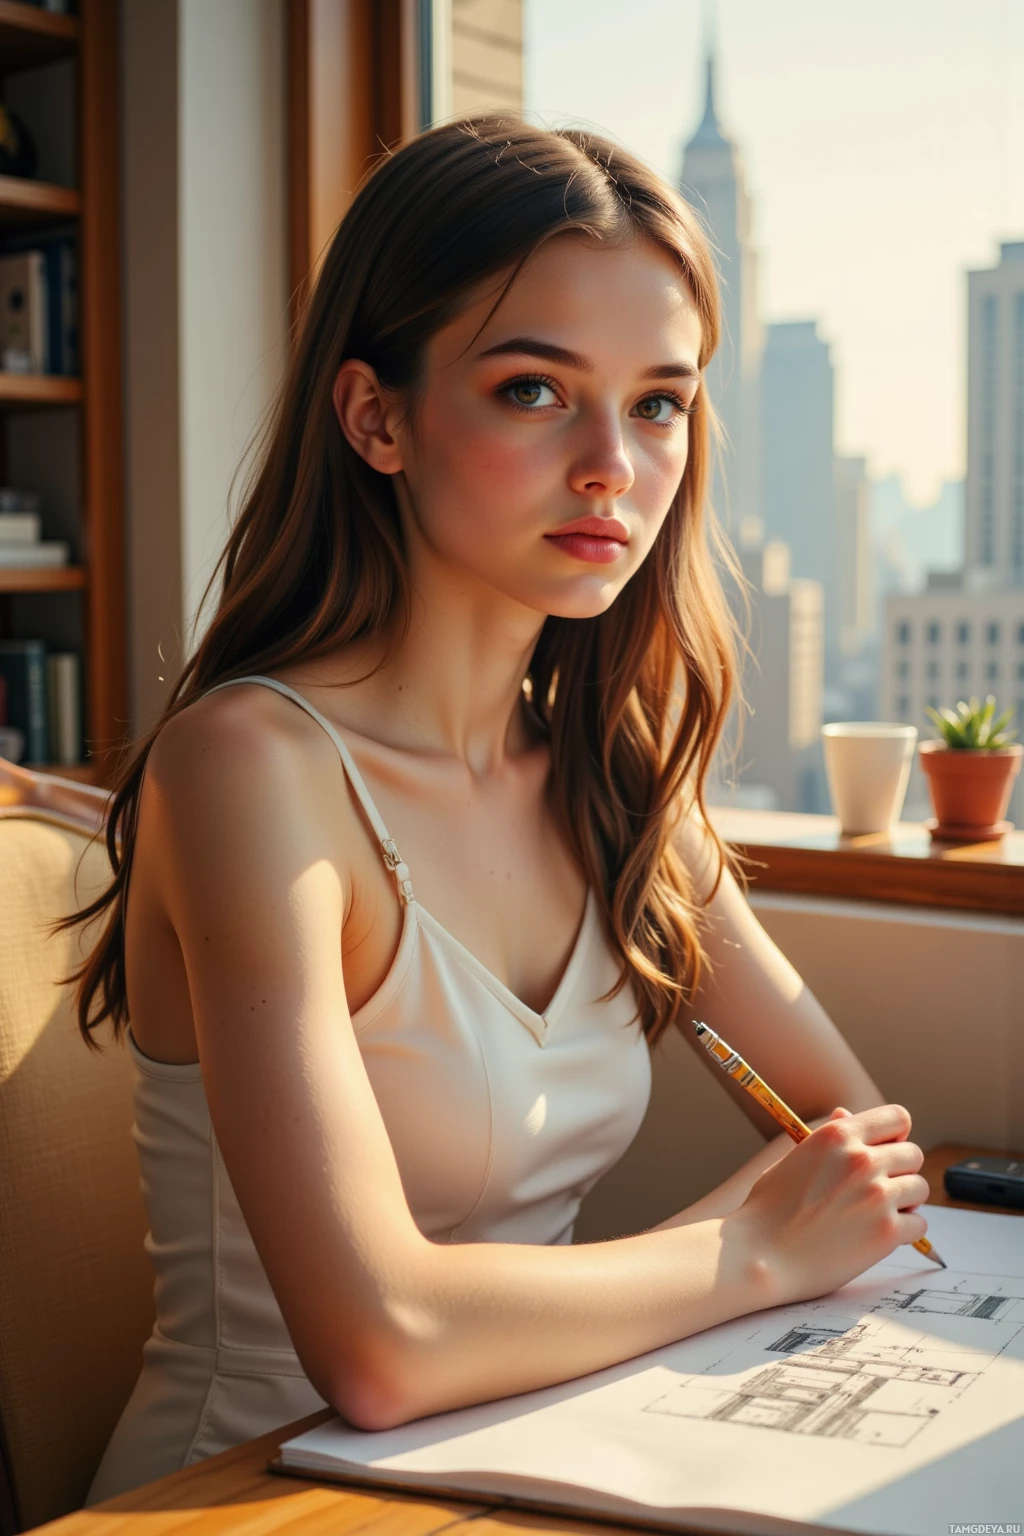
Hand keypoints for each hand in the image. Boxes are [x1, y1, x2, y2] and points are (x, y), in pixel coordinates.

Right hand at [730, 1103, 929, 1304]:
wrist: (761, 1255)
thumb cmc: (769, 1209)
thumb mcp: (794, 1159)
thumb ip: (827, 1137)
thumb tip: (846, 1114)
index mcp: (838, 1135)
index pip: (897, 1118)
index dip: (895, 1136)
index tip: (885, 1151)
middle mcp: (862, 1160)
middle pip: (913, 1154)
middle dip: (901, 1171)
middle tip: (878, 1189)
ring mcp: (877, 1195)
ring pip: (920, 1188)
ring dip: (905, 1202)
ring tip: (877, 1214)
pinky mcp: (886, 1231)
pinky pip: (919, 1225)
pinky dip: (904, 1231)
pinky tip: (878, 1235)